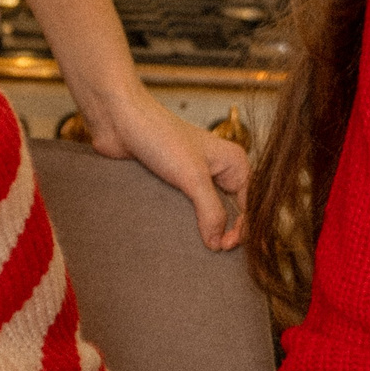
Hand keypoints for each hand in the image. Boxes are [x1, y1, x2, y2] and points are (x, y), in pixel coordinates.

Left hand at [79, 87, 250, 251]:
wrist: (120, 121)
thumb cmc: (160, 137)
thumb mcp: (192, 176)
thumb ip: (210, 210)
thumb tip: (218, 243)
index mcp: (234, 164)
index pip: (249, 206)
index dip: (241, 229)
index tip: (223, 247)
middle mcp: (219, 171)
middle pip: (230, 212)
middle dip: (224, 231)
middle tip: (213, 249)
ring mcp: (196, 177)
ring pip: (207, 212)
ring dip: (203, 229)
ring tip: (198, 248)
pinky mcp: (174, 183)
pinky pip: (185, 209)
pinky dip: (185, 223)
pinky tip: (180, 236)